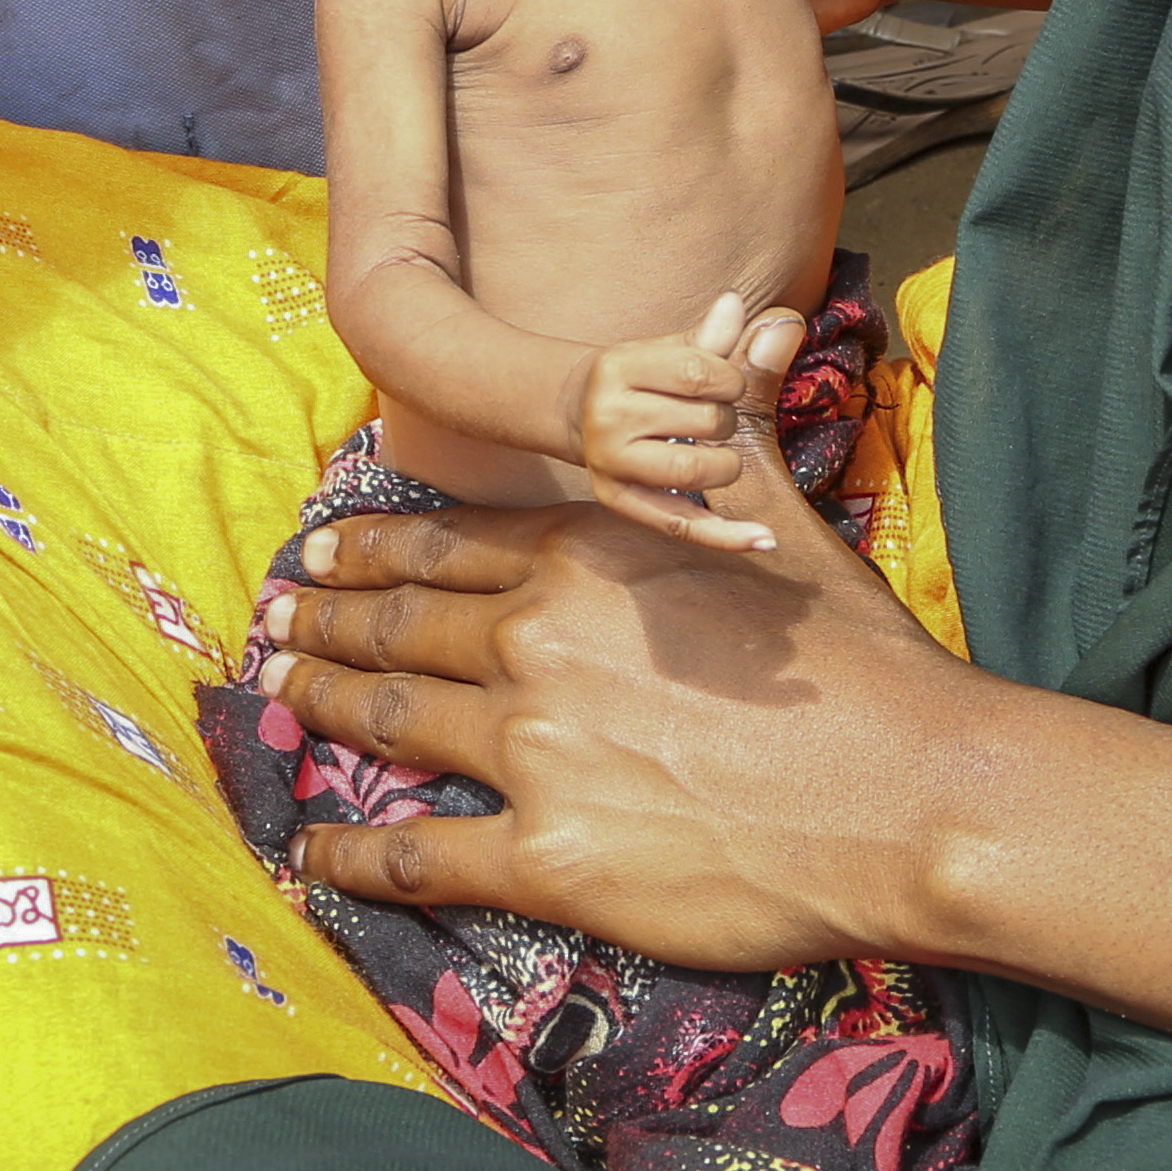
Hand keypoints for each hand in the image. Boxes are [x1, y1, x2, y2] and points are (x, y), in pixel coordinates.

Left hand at [251, 406, 998, 973]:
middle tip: (265, 626)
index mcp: (581, 556)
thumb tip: (753, 314)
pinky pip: (418, 853)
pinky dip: (349, 854)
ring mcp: (532, 749)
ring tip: (272, 700)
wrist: (906, 789)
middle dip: (316, 620)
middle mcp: (535, 640)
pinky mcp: (546, 856)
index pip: (442, 542)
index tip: (312, 551)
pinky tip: (307, 852)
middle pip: (393, 623)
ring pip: (386, 718)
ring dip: (316, 705)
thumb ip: (733, 420)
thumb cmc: (851, 655)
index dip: (367, 547)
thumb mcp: (780, 520)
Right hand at [573, 296, 798, 550]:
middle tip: (712, 418)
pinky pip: (682, 524)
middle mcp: (608, 416)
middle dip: (727, 420)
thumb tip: (737, 305)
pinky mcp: (618, 501)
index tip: (726, 384)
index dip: (732, 380)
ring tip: (716, 454)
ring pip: (696, 471)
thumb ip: (710, 336)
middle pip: (706, 422)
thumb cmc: (638, 377)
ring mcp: (610, 463)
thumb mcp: (665, 349)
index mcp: (619, 367)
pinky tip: (766, 540)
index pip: (700, 372)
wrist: (575, 410)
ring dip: (726, 463)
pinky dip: (728, 536)